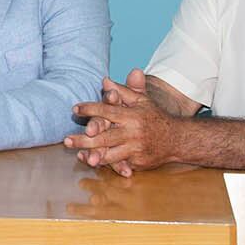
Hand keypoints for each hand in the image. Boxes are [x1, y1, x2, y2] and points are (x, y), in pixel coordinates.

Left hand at [66, 73, 182, 175]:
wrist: (178, 139)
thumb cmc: (155, 117)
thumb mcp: (142, 101)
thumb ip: (123, 91)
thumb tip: (104, 80)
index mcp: (132, 116)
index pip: (107, 111)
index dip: (90, 109)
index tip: (75, 109)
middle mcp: (133, 133)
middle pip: (104, 137)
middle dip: (84, 139)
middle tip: (66, 140)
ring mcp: (135, 149)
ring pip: (110, 154)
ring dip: (92, 155)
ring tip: (77, 155)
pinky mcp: (138, 162)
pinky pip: (119, 164)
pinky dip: (106, 164)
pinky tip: (92, 162)